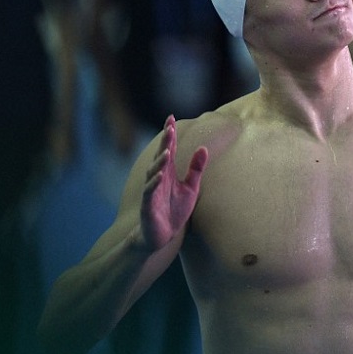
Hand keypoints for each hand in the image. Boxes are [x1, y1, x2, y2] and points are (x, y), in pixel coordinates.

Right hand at [139, 115, 207, 250]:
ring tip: (167, 149)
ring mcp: (152, 191)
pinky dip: (154, 183)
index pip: (168, 149)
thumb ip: (196, 169)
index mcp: (167, 173)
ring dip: (160, 161)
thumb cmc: (175, 211)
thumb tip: (204, 148)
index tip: (171, 118)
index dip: (169, 135)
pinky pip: (150, 192)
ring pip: (154, 172)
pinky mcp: (148, 206)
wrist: (161, 235)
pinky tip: (160, 175)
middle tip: (169, 127)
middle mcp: (158, 179)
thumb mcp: (190, 188)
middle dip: (164, 142)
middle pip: (161, 157)